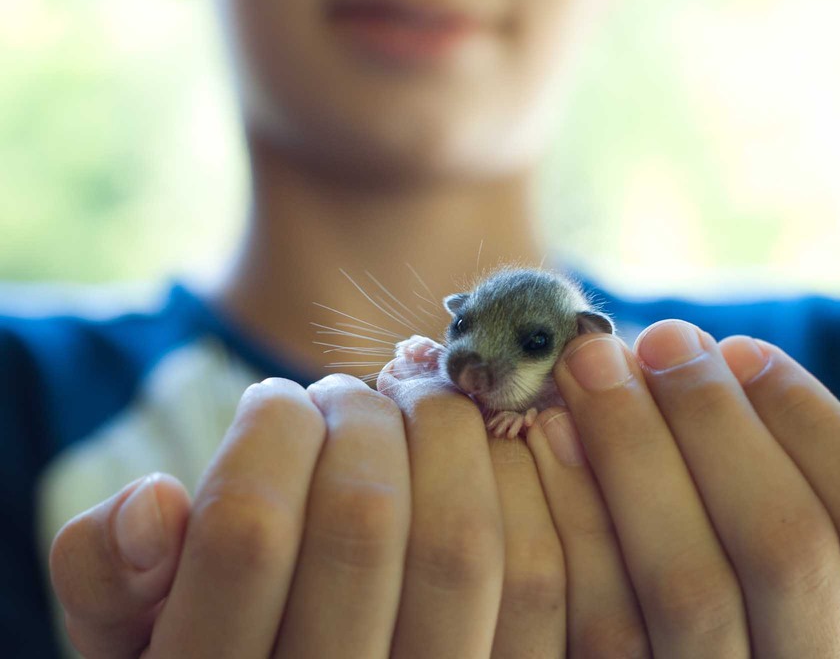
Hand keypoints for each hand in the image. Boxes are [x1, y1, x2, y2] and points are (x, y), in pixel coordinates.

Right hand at [49, 371, 566, 657]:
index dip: (265, 432)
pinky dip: (529, 479)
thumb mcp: (127, 628)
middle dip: (359, 418)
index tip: (273, 402)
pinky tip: (497, 440)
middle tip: (352, 393)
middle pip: (364, 519)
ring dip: (446, 435)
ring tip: (422, 408)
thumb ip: (106, 572)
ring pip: (462, 541)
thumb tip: (157, 500)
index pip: (246, 532)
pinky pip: (545, 575)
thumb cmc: (214, 643)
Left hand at [525, 320, 839, 657]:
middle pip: (782, 543)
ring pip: (688, 581)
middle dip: (714, 421)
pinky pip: (598, 612)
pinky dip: (570, 508)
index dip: (810, 418)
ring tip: (591, 365)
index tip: (740, 348)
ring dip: (635, 451)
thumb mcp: (823, 544)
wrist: (652, 633)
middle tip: (658, 337)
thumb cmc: (741, 555)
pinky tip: (547, 432)